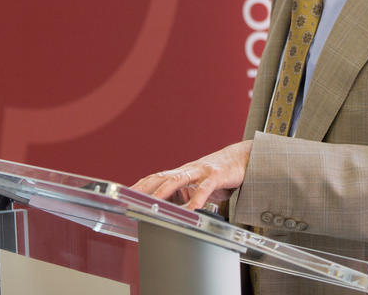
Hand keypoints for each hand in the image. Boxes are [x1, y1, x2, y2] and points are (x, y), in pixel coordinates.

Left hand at [131, 140, 253, 210]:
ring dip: (163, 192)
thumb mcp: (199, 185)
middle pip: (160, 177)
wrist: (244, 157)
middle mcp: (187, 170)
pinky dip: (197, 199)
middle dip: (143, 188)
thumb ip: (186, 194)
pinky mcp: (217, 175)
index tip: (123, 195)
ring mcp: (201, 171)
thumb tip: (172, 209)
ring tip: (153, 205)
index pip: (155, 178)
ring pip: (178, 180)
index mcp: (181, 173)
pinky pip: (205, 188)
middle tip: (128, 200)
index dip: (139, 185)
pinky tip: (192, 210)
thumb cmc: (220, 173)